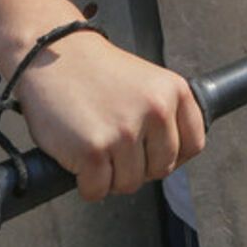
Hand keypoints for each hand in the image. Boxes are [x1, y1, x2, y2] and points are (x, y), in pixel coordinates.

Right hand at [15, 31, 205, 200]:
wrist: (53, 55)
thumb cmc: (95, 70)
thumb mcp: (146, 80)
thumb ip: (164, 112)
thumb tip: (172, 156)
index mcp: (174, 91)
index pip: (194, 144)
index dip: (173, 155)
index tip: (153, 154)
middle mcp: (156, 111)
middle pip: (162, 169)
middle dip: (139, 168)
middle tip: (116, 149)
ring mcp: (125, 132)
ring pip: (129, 184)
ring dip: (110, 177)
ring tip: (95, 147)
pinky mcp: (94, 150)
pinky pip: (97, 190)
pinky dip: (86, 184)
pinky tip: (78, 158)